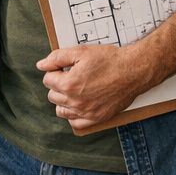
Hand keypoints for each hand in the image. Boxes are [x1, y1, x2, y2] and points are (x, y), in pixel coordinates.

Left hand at [37, 43, 161, 129]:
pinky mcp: (96, 118)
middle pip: (52, 95)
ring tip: (75, 89)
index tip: (65, 68)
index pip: (47, 80)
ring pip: (60, 110)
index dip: (55, 71)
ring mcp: (86, 112)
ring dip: (63, 100)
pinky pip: (75, 122)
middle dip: (58, 85)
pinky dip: (73, 114)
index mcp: (69, 84)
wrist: (134, 70)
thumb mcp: (81, 52)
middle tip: (72, 76)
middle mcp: (76, 101)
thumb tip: (41, 65)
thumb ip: (57, 58)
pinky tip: (79, 103)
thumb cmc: (110, 60)